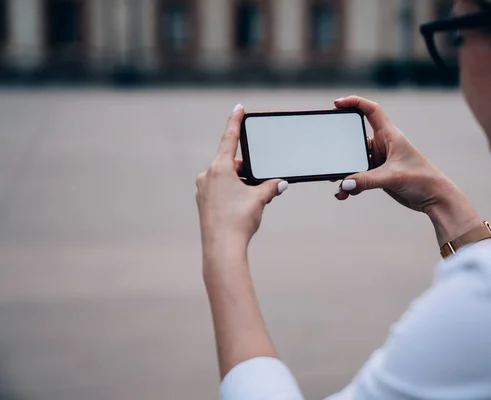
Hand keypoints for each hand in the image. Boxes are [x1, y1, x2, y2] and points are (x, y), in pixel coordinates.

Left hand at [196, 104, 287, 260]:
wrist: (221, 249)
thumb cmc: (239, 221)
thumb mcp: (259, 199)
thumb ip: (270, 187)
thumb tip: (280, 183)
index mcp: (219, 168)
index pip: (229, 138)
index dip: (236, 122)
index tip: (239, 108)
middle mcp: (207, 176)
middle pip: (231, 163)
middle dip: (247, 170)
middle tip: (262, 180)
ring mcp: (203, 190)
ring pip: (226, 178)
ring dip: (241, 183)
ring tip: (253, 200)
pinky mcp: (203, 203)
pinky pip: (220, 190)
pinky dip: (233, 192)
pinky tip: (242, 207)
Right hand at [334, 96, 481, 245]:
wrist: (434, 198)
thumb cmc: (422, 179)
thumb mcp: (392, 177)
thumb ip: (366, 180)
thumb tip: (344, 183)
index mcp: (390, 135)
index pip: (371, 110)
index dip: (354, 102)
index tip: (337, 104)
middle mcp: (383, 145)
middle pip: (356, 139)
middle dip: (342, 149)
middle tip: (330, 157)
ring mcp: (380, 160)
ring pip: (355, 162)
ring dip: (345, 173)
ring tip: (337, 184)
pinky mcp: (378, 175)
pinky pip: (358, 177)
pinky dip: (351, 185)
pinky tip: (345, 194)